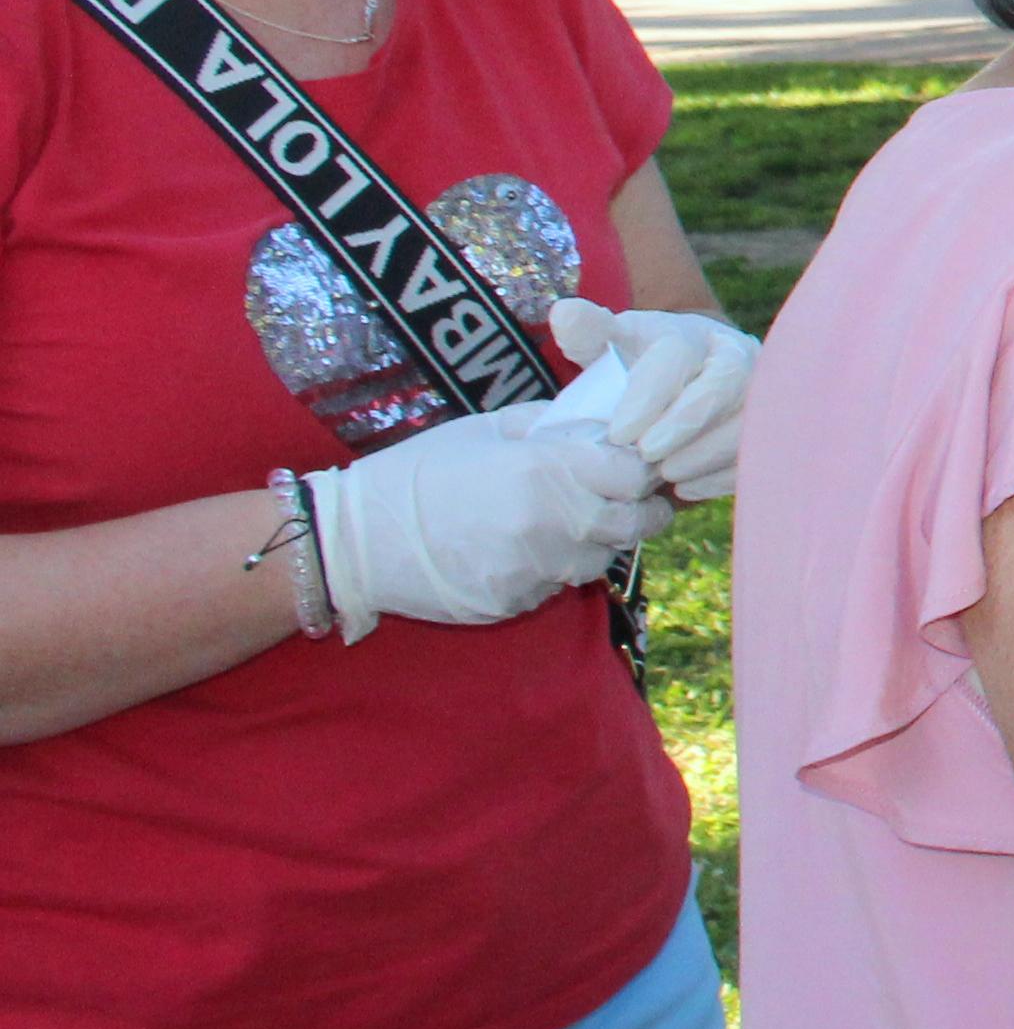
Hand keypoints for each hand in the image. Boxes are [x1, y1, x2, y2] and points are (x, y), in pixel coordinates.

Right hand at [308, 412, 667, 638]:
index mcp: (545, 470)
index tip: (638, 468)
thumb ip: (548, 426)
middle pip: (632, 526)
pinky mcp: (513, 603)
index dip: (642, 472)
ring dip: (597, 544)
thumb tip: (597, 426)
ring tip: (570, 524)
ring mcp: (533, 569)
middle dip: (639, 513)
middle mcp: (549, 523)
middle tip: (630, 503)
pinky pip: (555, 586)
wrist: (354, 539)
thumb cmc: (417, 473)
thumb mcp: (484, 429)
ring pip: (598, 561)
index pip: (634, 475)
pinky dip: (553, 570)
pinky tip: (524, 551)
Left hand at [549, 299, 755, 498]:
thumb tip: (565, 313)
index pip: (676, 355)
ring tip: (666, 474)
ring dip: (706, 452)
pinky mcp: (771, 426)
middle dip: (685, 423)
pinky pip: (760, 450)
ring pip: (748, 419)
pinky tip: (688, 487)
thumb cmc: (640, 370)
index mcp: (690, 334)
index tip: (618, 434)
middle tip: (646, 455)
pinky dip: (724, 474)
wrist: (686, 387)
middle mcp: (735, 355)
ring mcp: (761, 391)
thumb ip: (588, 334)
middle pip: (724, 383)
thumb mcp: (612, 347)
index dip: (650, 395)